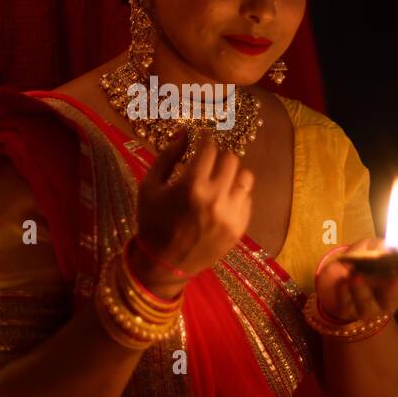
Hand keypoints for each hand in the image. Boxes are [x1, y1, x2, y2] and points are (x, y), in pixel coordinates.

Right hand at [134, 130, 254, 287]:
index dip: (205, 140)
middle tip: (208, 163)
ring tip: (219, 180)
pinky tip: (221, 200)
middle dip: (218, 157)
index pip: (209, 148)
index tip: (201, 140)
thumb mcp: (150, 186)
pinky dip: (236, 195)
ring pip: (245, 178)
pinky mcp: (240, 228)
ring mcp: (231, 214)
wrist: (164, 264)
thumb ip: (167, 156)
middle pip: (231, 159)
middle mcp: (216, 197)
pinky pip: (247, 199)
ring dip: (232, 174)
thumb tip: (185, 132)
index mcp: (191, 185)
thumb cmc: (153, 222)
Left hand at [315, 237, 397, 323]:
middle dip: (391, 289)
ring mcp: (367, 308)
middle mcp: (387, 300)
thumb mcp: (372, 247)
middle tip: (389, 276)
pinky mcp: (346, 312)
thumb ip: (381, 246)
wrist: (336, 273)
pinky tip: (343, 281)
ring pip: (368, 307)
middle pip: (393, 300)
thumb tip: (389, 248)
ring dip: (363, 291)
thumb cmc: (363, 259)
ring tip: (356, 276)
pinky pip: (346, 305)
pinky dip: (344, 293)